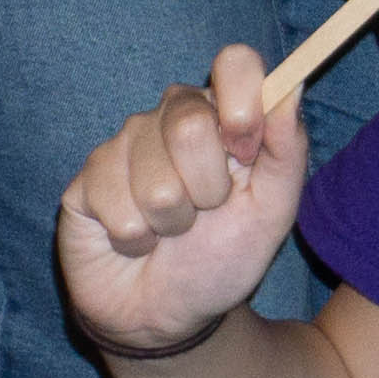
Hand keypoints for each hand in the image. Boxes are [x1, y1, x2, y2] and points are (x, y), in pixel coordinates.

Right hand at [57, 45, 308, 360]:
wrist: (169, 315)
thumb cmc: (223, 256)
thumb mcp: (273, 211)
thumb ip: (287, 149)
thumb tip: (292, 87)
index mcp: (223, 113)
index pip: (234, 62)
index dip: (242, 104)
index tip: (245, 152)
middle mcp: (171, 115)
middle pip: (190, 122)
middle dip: (207, 189)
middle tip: (205, 212)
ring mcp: (124, 144)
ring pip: (155, 178)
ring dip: (172, 222)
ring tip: (170, 231)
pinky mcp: (87, 179)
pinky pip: (116, 206)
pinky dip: (136, 239)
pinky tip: (136, 242)